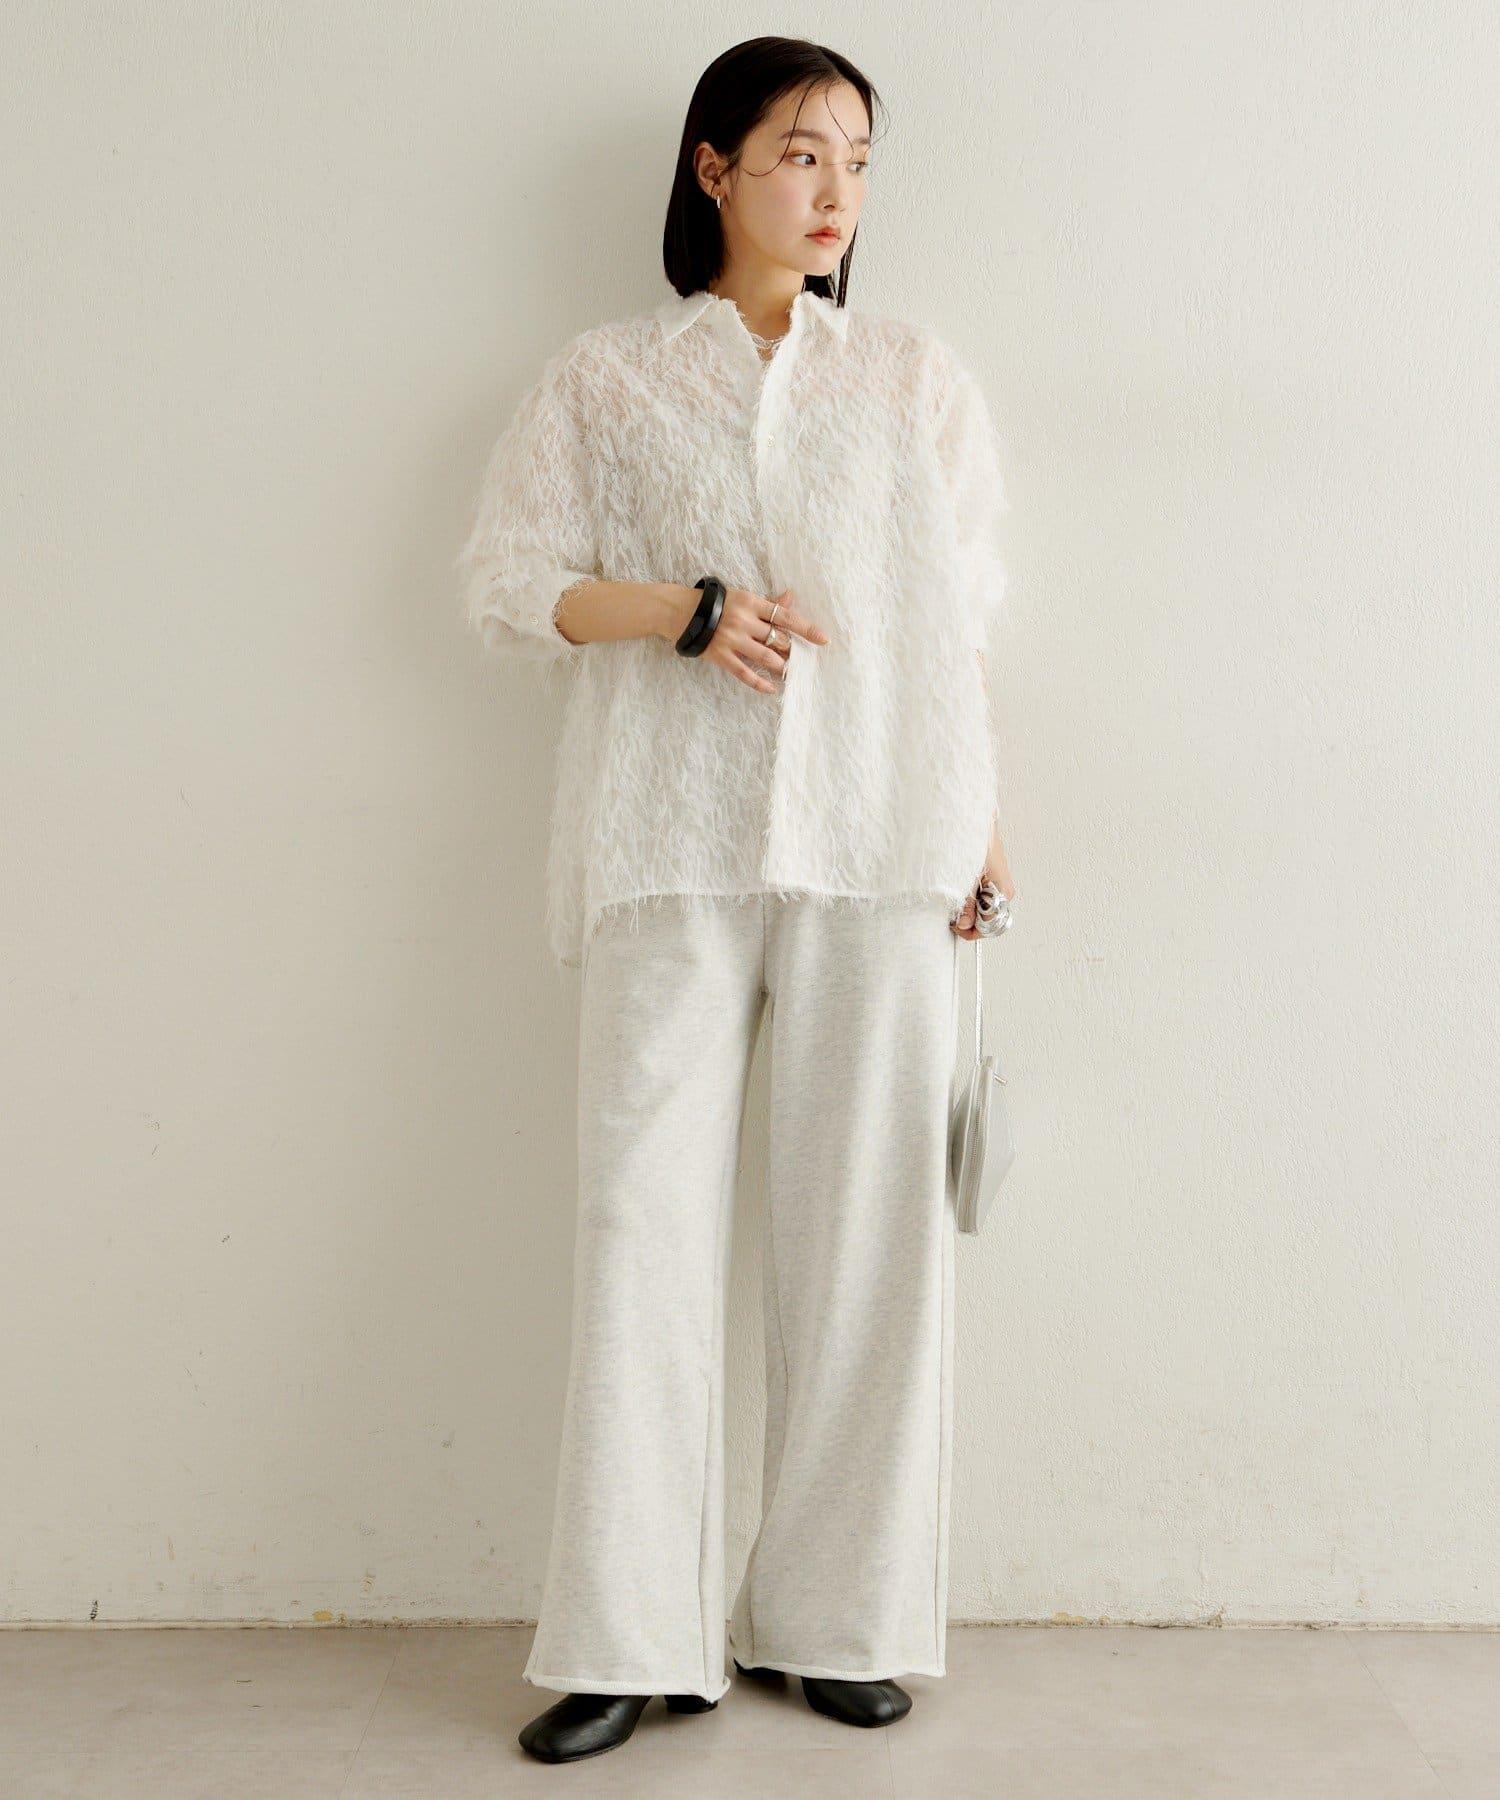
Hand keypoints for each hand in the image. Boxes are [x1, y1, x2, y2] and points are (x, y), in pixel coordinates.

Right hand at [674, 585, 829, 691]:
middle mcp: (744, 621)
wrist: (684, 613)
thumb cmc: (718, 604)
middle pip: (778, 639)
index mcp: (752, 603)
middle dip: (791, 651)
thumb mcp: (743, 598)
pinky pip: (745, 674)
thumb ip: (768, 603)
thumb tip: (791, 598)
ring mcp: (733, 640)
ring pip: (766, 658)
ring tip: (788, 672)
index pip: (786, 617)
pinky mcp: (722, 657)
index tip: (823, 639)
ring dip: (781, 667)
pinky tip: (771, 688)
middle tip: (800, 658)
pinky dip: (760, 684)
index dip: (806, 629)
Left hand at [950, 815, 1017, 938]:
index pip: (990, 927)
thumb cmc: (974, 841)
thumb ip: (967, 903)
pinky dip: (964, 897)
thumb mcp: (966, 877)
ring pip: (979, 910)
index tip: (954, 926)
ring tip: (950, 894)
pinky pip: (976, 898)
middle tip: (948, 910)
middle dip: (966, 919)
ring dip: (963, 908)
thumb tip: (965, 925)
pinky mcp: (987, 880)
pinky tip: (955, 888)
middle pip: (985, 920)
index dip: (971, 930)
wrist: (972, 819)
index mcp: (1003, 893)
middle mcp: (1003, 893)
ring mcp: (995, 886)